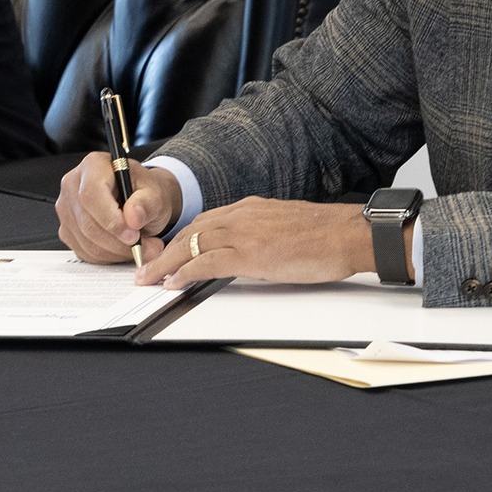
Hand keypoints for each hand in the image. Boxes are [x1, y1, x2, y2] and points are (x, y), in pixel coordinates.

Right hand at [55, 151, 182, 264]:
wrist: (140, 202)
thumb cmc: (144, 192)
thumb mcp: (155, 193)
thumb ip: (147, 202)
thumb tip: (133, 216)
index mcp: (93, 165)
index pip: (91, 195)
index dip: (111, 219)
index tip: (133, 234)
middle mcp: (73, 185)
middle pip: (87, 222)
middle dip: (118, 242)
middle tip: (146, 246)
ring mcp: (66, 209)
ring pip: (87, 242)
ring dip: (117, 252)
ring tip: (143, 247)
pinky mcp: (67, 230)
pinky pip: (85, 252)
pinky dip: (109, 257)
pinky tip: (125, 249)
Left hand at [140, 198, 385, 287]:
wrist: (346, 234)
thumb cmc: (324, 234)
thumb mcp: (282, 226)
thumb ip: (259, 232)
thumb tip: (248, 250)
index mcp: (248, 208)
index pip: (203, 222)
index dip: (181, 240)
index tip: (167, 254)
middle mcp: (240, 215)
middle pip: (190, 232)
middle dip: (164, 252)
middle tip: (146, 270)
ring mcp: (243, 232)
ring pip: (191, 245)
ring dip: (166, 264)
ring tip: (150, 280)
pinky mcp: (249, 253)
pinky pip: (206, 262)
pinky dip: (186, 273)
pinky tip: (174, 283)